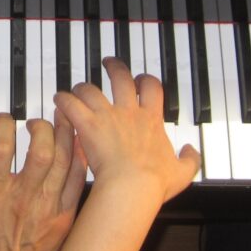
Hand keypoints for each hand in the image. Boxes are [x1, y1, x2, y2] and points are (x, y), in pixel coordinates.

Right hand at [0, 110, 86, 250]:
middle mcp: (24, 197)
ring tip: (62, 119)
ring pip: (62, 161)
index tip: (6, 118)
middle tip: (35, 122)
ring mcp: (47, 206)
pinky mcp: (64, 215)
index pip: (0, 149)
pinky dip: (79, 159)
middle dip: (41, 128)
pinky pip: (77, 181)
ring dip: (63, 135)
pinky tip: (77, 144)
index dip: (4, 125)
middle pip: (40, 151)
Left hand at [54, 58, 199, 200]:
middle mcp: (129, 112)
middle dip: (114, 67)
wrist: (132, 187)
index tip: (141, 80)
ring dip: (82, 88)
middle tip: (108, 63)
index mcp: (151, 120)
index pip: (152, 88)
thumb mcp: (182, 173)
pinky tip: (59, 99)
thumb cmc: (154, 183)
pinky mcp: (88, 125)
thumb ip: (190, 160)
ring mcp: (107, 116)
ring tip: (77, 90)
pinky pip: (71, 104)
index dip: (146, 80)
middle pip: (121, 78)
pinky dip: (63, 99)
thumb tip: (192, 151)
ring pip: (90, 89)